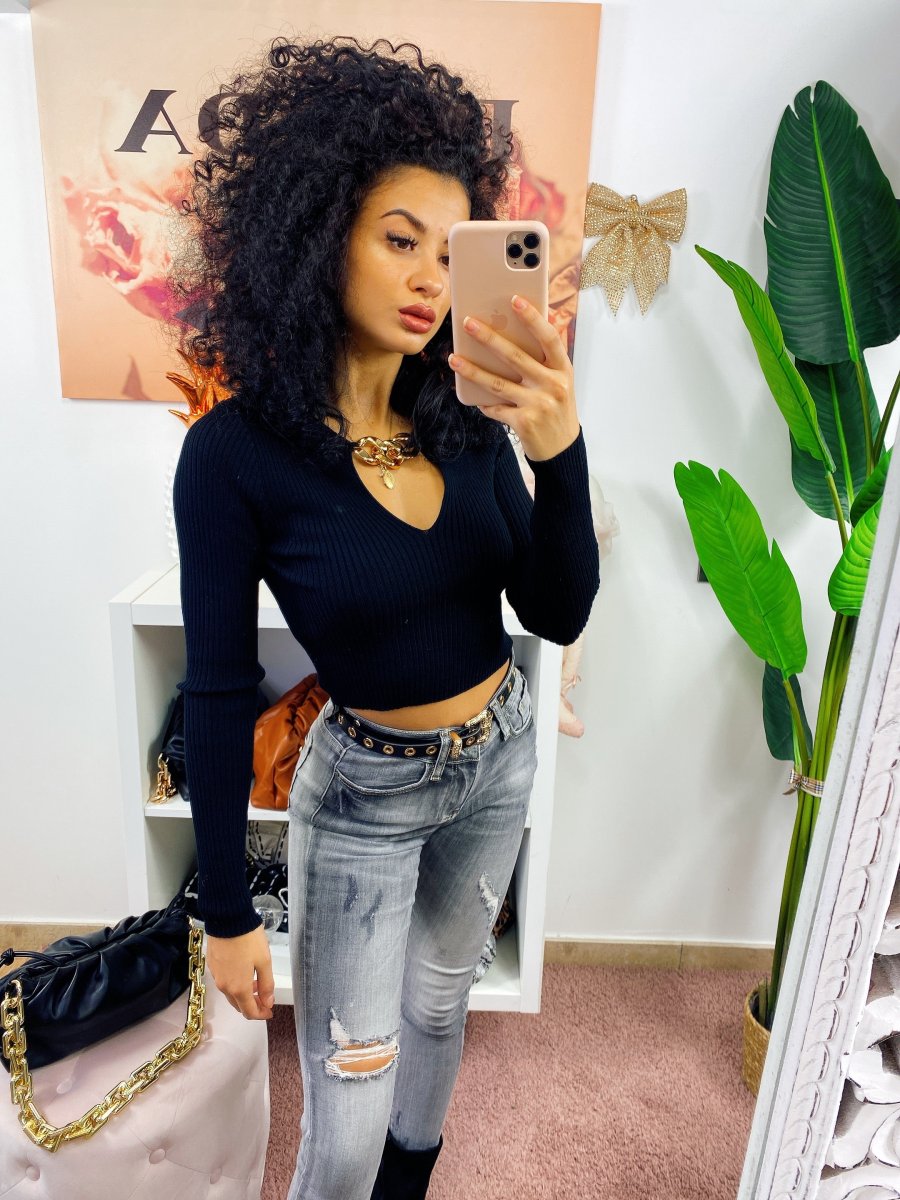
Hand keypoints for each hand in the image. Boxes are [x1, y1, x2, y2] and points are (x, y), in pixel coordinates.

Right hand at [205, 924, 274, 1020]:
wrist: (227, 918)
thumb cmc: (248, 938)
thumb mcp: (264, 961)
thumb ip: (267, 984)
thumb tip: (268, 1003)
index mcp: (238, 988)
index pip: (249, 1012)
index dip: (261, 1014)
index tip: (270, 1011)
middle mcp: (224, 986)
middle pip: (238, 1005)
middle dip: (252, 1005)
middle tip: (265, 999)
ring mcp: (216, 976)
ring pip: (230, 993)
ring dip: (244, 994)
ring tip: (257, 984)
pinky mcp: (212, 965)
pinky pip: (224, 982)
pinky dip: (235, 984)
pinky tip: (244, 973)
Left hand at [448, 294, 581, 460]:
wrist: (562, 450)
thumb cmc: (558, 409)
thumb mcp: (562, 381)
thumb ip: (551, 354)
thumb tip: (543, 320)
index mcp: (563, 370)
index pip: (549, 338)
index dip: (533, 318)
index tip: (515, 300)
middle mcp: (553, 385)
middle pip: (516, 357)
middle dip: (489, 338)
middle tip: (467, 323)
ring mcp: (538, 405)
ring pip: (498, 383)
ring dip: (472, 370)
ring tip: (454, 359)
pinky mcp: (524, 422)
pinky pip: (496, 408)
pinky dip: (484, 403)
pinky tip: (473, 397)